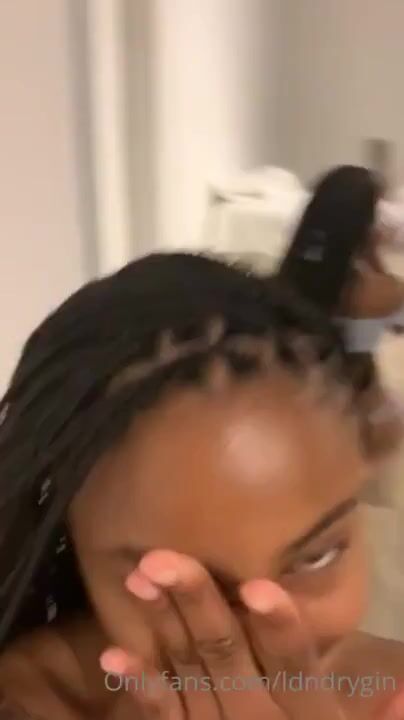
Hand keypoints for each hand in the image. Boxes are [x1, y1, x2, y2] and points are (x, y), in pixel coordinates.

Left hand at [100, 550, 348, 718]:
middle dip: (196, 603)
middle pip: (228, 656)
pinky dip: (139, 684)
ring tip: (139, 576)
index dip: (281, 629)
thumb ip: (377, 719)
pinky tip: (113, 652)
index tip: (259, 587)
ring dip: (162, 623)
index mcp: (308, 717)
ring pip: (188, 672)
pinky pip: (161, 715)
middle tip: (164, 558)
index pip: (296, 668)